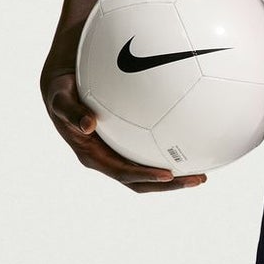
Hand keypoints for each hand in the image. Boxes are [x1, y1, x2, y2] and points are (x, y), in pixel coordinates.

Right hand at [40, 49, 206, 193]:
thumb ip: (71, 111)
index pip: (123, 173)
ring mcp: (118, 149)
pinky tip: (194, 139)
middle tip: (199, 178)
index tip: (169, 175)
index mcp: (93, 155)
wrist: (62, 80)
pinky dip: (170, 148)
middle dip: (171, 183)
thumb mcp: (59, 96)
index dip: (146, 177)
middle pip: (143, 178)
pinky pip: (151, 147)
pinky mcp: (127, 139)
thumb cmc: (61, 88)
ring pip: (150, 167)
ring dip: (176, 172)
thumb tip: (88, 125)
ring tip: (204, 169)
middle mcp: (108, 157)